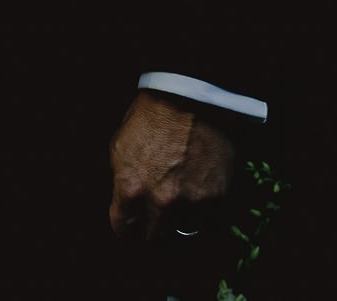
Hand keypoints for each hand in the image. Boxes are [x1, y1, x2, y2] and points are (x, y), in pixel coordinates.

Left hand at [107, 89, 234, 241]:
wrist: (190, 99)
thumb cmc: (151, 118)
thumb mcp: (120, 148)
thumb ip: (122, 182)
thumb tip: (126, 204)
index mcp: (130, 189)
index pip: (124, 229)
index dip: (127, 227)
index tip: (132, 224)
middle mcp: (161, 202)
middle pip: (155, 238)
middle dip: (153, 229)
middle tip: (156, 217)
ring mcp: (192, 202)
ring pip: (184, 230)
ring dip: (180, 220)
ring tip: (180, 201)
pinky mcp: (217, 198)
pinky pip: (208, 219)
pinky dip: (203, 211)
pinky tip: (198, 192)